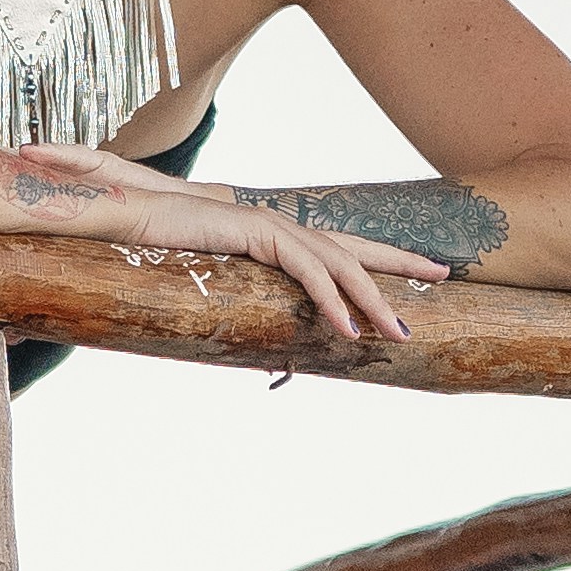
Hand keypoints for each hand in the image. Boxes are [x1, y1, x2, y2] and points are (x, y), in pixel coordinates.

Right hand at [165, 182, 430, 356]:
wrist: (124, 214)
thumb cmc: (161, 248)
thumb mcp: (216, 285)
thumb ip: (248, 310)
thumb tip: (270, 356)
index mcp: (279, 234)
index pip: (343, 246)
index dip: (385, 256)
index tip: (424, 269)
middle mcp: (282, 225)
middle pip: (356, 245)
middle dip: (403, 261)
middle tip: (446, 276)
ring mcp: (272, 224)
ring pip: (339, 263)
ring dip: (374, 299)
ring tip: (400, 334)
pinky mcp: (255, 231)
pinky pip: (305, 271)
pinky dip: (331, 301)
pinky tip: (350, 330)